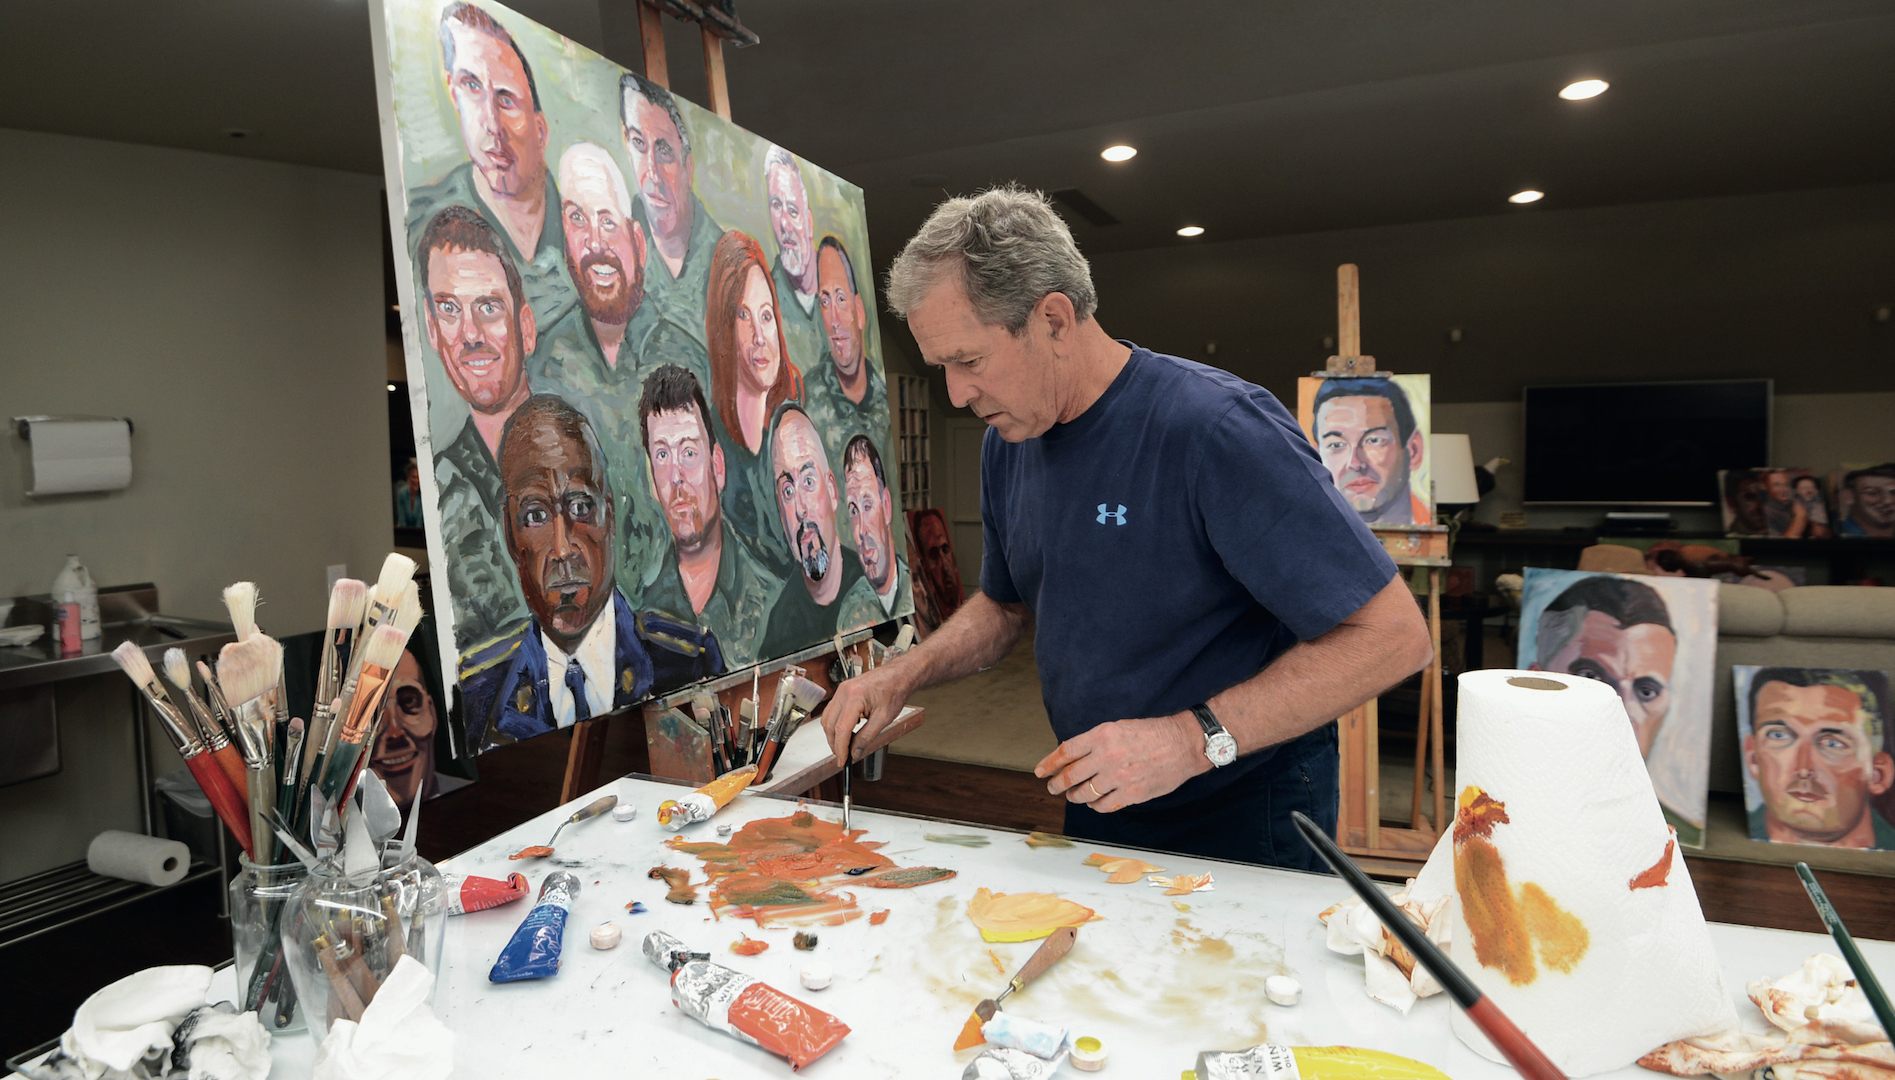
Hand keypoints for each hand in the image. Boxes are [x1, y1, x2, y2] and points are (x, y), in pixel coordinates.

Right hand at [818, 663, 913, 767]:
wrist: (898, 675)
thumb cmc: (894, 691)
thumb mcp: (883, 719)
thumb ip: (866, 737)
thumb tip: (854, 752)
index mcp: (855, 697)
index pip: (841, 729)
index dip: (840, 748)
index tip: (842, 761)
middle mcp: (844, 692)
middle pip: (830, 725)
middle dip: (835, 744)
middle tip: (843, 756)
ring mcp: (841, 690)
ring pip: (827, 719)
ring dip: (833, 735)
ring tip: (845, 746)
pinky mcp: (842, 691)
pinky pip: (832, 711)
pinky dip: (835, 724)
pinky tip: (846, 731)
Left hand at [1035, 713, 1208, 812]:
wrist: (1183, 743)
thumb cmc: (1153, 733)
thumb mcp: (1119, 728)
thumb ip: (1095, 742)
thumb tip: (1072, 757)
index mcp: (1102, 735)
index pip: (1066, 751)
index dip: (1049, 763)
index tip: (1040, 771)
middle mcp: (1107, 756)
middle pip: (1070, 776)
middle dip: (1057, 784)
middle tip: (1052, 787)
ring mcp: (1119, 777)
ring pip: (1084, 794)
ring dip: (1075, 796)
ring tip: (1073, 796)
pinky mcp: (1131, 794)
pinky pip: (1103, 806)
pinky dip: (1095, 806)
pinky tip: (1095, 803)